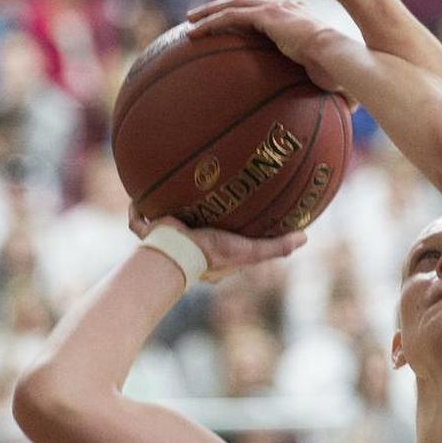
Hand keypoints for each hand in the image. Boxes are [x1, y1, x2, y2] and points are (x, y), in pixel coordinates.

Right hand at [129, 205, 305, 282]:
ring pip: (164, 222)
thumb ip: (277, 247)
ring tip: (170, 188)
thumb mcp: (251, 251)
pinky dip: (136, 209)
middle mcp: (189, 246)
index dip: (229, 231)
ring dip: (165, 208)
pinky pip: (138, 219)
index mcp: (212, 254)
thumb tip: (305, 237)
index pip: (223, 241)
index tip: (238, 216)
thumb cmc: (213, 254)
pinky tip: (138, 194)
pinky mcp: (150, 231)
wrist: (176, 254)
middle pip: (193, 228)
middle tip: (203, 197)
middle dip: (195, 216)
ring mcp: (167, 238)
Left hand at [186, 0, 358, 106]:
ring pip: (234, 4)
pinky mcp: (266, 16)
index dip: (253, 12)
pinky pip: (231, 16)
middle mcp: (286, 8)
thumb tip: (348, 117)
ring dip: (210, 11)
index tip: (239, 21)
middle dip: (224, 6)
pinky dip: (211, 22)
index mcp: (300, 18)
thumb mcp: (337, 82)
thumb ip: (338, 94)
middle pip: (247, 1)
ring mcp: (275, 9)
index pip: (272, 9)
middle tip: (204, 16)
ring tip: (190, 20)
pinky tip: (194, 32)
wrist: (338, 58)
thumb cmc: (341, 72)